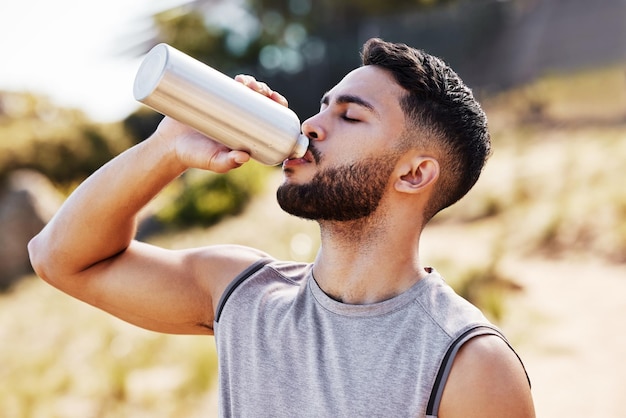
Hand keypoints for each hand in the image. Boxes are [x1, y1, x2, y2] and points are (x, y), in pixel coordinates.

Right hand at [152, 75, 286, 172]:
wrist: (168, 146)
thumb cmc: (194, 157)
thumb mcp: (213, 162)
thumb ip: (227, 163)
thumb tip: (244, 157)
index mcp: (247, 134)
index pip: (270, 117)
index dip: (278, 106)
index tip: (277, 99)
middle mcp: (240, 119)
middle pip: (259, 101)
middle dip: (264, 91)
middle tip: (259, 89)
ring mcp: (226, 107)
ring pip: (245, 91)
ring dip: (252, 83)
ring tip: (246, 82)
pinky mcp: (211, 97)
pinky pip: (227, 86)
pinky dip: (236, 81)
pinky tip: (240, 78)